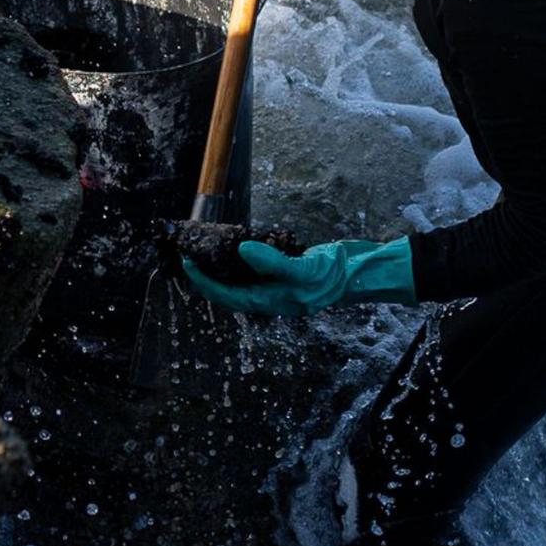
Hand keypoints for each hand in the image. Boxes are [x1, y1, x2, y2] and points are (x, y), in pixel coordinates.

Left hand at [182, 236, 414, 317]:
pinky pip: (256, 269)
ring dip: (222, 267)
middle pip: (228, 290)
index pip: (225, 295)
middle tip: (191, 254)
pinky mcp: (285, 272)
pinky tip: (241, 244)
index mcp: (268, 301)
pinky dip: (243, 258)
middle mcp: (268, 296)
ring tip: (208, 249)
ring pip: (240, 280)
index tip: (187, 262)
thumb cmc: (332, 276)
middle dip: (207, 275)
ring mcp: (276, 285)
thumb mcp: (301, 270)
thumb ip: (272, 262)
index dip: (203, 281)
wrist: (359, 272)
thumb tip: (242, 249)